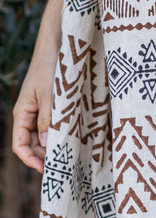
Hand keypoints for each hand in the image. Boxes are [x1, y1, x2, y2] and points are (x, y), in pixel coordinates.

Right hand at [12, 47, 57, 173]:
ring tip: (69, 154)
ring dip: (53, 146)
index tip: (46, 170)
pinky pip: (52, 127)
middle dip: (44, 156)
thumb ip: (47, 120)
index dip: (30, 160)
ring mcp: (40, 112)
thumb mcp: (50, 95)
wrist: (57, 47)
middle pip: (32, 145)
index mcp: (22, 114)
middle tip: (64, 164)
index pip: (19, 146)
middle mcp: (29, 116)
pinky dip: (59, 134)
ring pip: (42, 138)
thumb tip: (45, 144)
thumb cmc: (50, 68)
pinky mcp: (51, 107)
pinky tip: (72, 139)